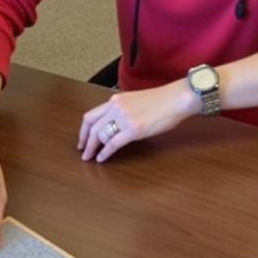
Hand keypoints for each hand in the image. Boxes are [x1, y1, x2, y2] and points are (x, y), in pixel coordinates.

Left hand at [78, 82, 194, 162]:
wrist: (175, 99)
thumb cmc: (161, 101)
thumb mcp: (134, 101)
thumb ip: (122, 110)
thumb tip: (116, 125)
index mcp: (115, 100)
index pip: (90, 115)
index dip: (83, 130)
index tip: (82, 140)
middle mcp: (115, 108)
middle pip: (91, 126)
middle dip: (85, 141)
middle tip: (83, 152)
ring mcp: (123, 118)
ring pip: (100, 135)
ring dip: (93, 149)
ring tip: (90, 157)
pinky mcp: (133, 129)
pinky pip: (113, 144)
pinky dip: (105, 153)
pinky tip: (102, 159)